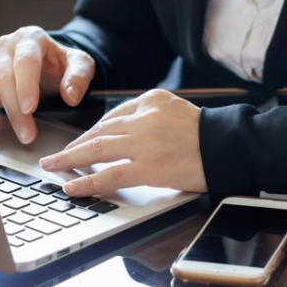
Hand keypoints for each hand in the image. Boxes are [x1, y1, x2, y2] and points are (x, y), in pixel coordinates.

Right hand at [0, 26, 95, 143]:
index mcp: (30, 39)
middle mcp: (5, 47)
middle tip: (27, 135)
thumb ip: (78, 76)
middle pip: (3, 76)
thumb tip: (71, 96)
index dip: (25, 85)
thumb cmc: (59, 61)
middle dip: (14, 108)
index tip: (30, 108)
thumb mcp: (79, 63)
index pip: (25, 60)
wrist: (45, 58)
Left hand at [39, 89, 207, 195]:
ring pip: (97, 149)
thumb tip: (123, 132)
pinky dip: (87, 182)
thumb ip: (151, 117)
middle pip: (99, 131)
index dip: (92, 133)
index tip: (80, 144)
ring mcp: (145, 142)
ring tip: (54, 168)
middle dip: (73, 146)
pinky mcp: (149, 166)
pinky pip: (110, 174)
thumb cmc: (210, 136)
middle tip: (55, 157)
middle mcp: (144, 117)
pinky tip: (72, 186)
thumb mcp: (178, 111)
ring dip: (71, 160)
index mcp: (152, 99)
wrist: (231, 147)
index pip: (113, 116)